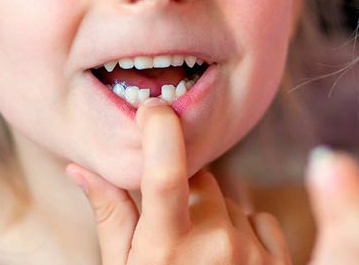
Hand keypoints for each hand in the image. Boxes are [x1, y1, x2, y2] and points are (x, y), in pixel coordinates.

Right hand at [65, 98, 291, 264]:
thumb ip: (109, 216)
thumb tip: (79, 167)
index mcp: (164, 247)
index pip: (164, 171)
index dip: (159, 129)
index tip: (152, 109)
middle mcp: (213, 246)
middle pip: (200, 178)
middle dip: (185, 189)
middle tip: (172, 225)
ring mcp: (250, 254)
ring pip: (230, 198)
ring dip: (214, 212)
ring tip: (200, 253)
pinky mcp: (278, 261)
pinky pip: (259, 218)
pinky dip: (244, 230)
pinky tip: (228, 260)